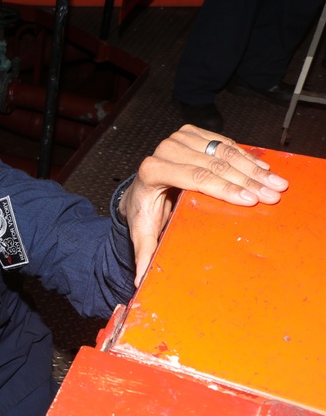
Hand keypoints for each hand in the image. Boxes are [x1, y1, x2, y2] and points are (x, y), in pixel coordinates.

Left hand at [120, 124, 287, 285]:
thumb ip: (144, 254)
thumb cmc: (144, 211)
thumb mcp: (142, 233)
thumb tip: (142, 281)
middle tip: (273, 194)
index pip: (196, 179)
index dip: (225, 189)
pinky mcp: (191, 134)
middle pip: (214, 165)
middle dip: (247, 181)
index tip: (250, 200)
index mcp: (152, 171)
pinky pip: (224, 143)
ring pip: (223, 151)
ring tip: (276, 183)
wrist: (140, 187)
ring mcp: (178, 139)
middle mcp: (165, 150)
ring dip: (254, 168)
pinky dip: (247, 157)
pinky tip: (265, 169)